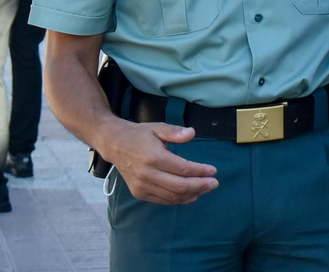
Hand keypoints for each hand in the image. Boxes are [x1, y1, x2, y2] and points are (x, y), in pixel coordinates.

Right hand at [99, 120, 218, 204]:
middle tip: (214, 183)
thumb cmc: (139, 135)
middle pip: (179, 186)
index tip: (213, 171)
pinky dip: (179, 200)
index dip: (200, 171)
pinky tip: (191, 195)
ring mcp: (142, 186)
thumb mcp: (157, 128)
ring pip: (172, 196)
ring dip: (192, 194)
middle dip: (200, 186)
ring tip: (206, 189)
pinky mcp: (139, 193)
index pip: (183, 169)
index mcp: (153, 157)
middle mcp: (147, 174)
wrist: (114, 145)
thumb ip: (175, 132)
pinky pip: (163, 200)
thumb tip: (192, 133)